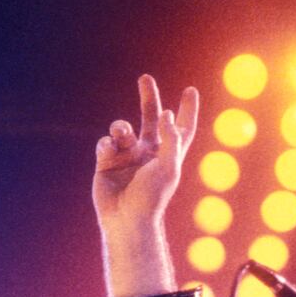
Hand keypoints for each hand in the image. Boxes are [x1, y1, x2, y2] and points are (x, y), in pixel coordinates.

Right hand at [92, 74, 198, 228]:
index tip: (191, 90)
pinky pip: (105, 142)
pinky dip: (106, 143)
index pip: (182, 128)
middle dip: (148, 98)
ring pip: (122, 128)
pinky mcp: (107, 162)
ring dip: (121, 127)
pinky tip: (108, 152)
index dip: (187, 110)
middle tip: (145, 78)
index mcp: (169, 155)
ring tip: (122, 134)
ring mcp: (128, 156)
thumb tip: (168, 114)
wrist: (125, 218)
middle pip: (150, 118)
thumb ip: (170, 140)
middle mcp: (149, 152)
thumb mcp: (167, 168)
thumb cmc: (152, 197)